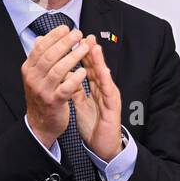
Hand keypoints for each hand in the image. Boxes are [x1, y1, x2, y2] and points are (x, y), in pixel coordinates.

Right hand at [21, 25, 87, 145]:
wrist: (40, 123)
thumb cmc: (42, 95)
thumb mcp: (37, 75)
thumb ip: (40, 57)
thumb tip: (41, 38)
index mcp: (28, 69)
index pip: (40, 47)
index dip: (54, 36)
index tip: (67, 27)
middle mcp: (33, 78)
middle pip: (50, 56)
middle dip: (65, 42)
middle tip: (78, 33)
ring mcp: (42, 90)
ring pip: (58, 69)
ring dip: (73, 57)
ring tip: (85, 48)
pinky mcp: (53, 102)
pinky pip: (65, 88)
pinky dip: (75, 78)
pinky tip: (84, 70)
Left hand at [72, 36, 122, 161]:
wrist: (103, 145)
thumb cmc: (93, 125)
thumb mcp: (81, 104)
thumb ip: (75, 89)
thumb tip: (66, 75)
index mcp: (96, 89)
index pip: (88, 67)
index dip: (82, 54)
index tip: (74, 40)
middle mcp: (104, 90)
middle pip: (97, 67)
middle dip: (91, 51)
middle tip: (86, 35)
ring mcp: (109, 98)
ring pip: (104, 76)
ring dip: (99, 61)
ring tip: (94, 47)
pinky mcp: (113, 108)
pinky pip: (108, 93)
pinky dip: (106, 81)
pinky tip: (103, 71)